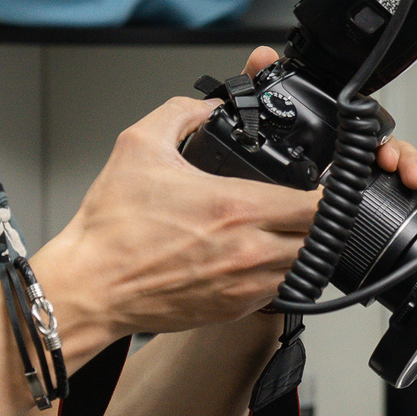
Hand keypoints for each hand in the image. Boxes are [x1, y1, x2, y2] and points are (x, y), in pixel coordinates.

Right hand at [36, 93, 318, 344]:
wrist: (90, 287)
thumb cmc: (110, 229)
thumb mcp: (139, 146)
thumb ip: (181, 113)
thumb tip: (208, 105)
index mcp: (236, 208)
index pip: (317, 203)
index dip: (326, 190)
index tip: (317, 182)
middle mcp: (249, 251)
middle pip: (320, 237)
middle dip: (315, 217)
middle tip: (299, 203)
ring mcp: (245, 285)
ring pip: (303, 265)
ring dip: (297, 245)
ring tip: (275, 228)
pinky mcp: (234, 310)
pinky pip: (277, 290)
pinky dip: (274, 271)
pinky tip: (250, 255)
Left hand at [230, 48, 416, 223]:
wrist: (252, 222)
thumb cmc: (256, 175)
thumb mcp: (258, 126)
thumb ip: (260, 87)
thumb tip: (263, 56)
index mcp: (338, 145)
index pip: (371, 137)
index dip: (385, 143)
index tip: (387, 155)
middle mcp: (359, 167)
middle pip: (398, 160)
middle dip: (412, 166)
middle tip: (413, 178)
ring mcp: (372, 191)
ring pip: (411, 184)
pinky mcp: (379, 216)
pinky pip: (413, 211)